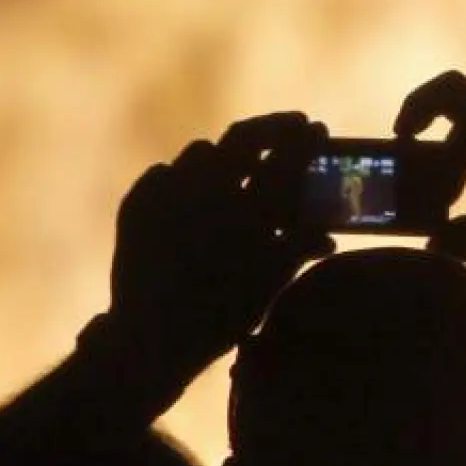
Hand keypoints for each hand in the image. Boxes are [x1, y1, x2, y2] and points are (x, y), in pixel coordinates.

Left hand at [110, 112, 333, 368]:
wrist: (152, 337)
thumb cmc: (222, 316)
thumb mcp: (269, 284)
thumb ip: (298, 250)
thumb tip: (327, 237)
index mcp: (249, 208)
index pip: (287, 156)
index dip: (307, 139)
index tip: (318, 129)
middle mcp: (208, 188)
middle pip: (245, 136)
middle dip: (272, 127)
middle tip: (290, 127)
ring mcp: (168, 190)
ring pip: (201, 151)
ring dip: (224, 156)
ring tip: (234, 169)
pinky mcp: (138, 201)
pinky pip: (164, 174)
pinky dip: (182, 181)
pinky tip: (189, 198)